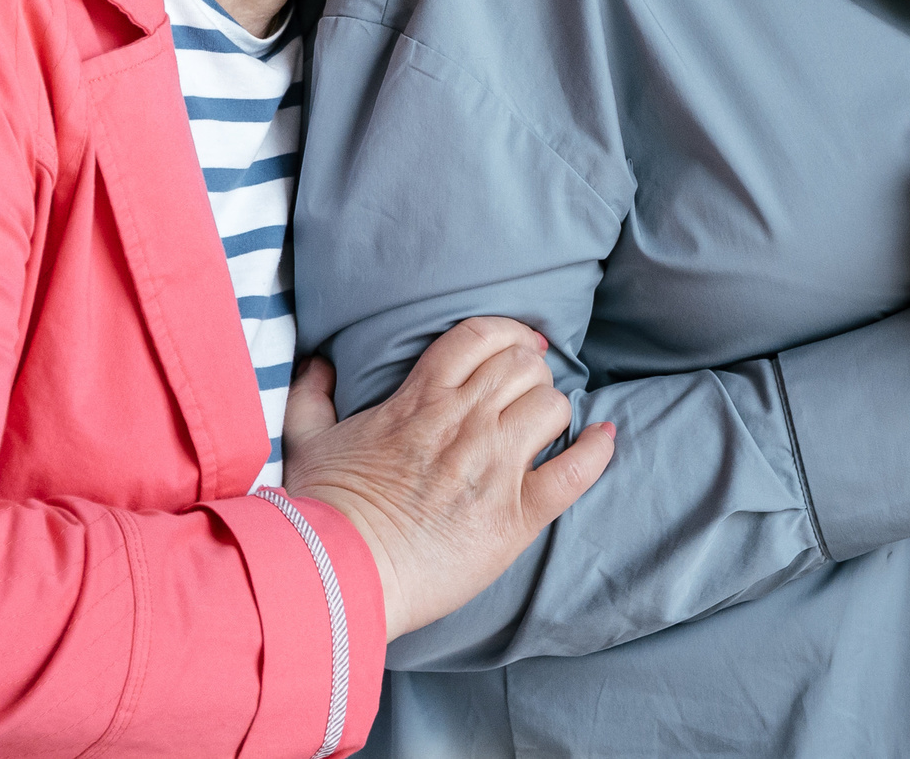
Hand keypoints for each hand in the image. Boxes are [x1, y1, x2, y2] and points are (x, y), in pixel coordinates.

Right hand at [282, 318, 614, 636]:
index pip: (479, 337)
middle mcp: (464, 425)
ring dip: (552, 409)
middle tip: (523, 395)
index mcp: (420, 401)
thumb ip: (312, 396)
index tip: (517, 346)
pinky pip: (575, 471)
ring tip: (542, 424)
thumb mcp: (307, 441)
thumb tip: (318, 363)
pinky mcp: (517, 515)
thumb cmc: (320, 512)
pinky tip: (601, 439)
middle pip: (523, 367)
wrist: (335, 576)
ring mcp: (495, 468)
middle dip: (529, 372)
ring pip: (552, 405)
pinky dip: (596, 451)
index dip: (507, 334)